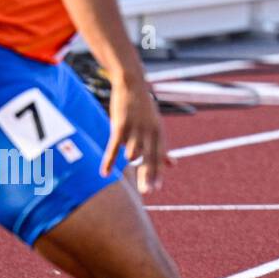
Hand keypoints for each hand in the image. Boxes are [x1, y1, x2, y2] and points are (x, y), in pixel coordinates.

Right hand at [103, 74, 170, 193]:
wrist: (132, 85)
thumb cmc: (144, 110)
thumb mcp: (156, 128)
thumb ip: (162, 148)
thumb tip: (173, 165)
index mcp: (159, 133)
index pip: (159, 156)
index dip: (158, 173)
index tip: (157, 189)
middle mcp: (149, 132)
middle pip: (149, 157)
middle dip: (148, 175)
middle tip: (148, 192)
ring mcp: (135, 129)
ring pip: (133, 151)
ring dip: (131, 162)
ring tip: (130, 177)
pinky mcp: (120, 125)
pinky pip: (113, 146)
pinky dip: (109, 161)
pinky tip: (105, 173)